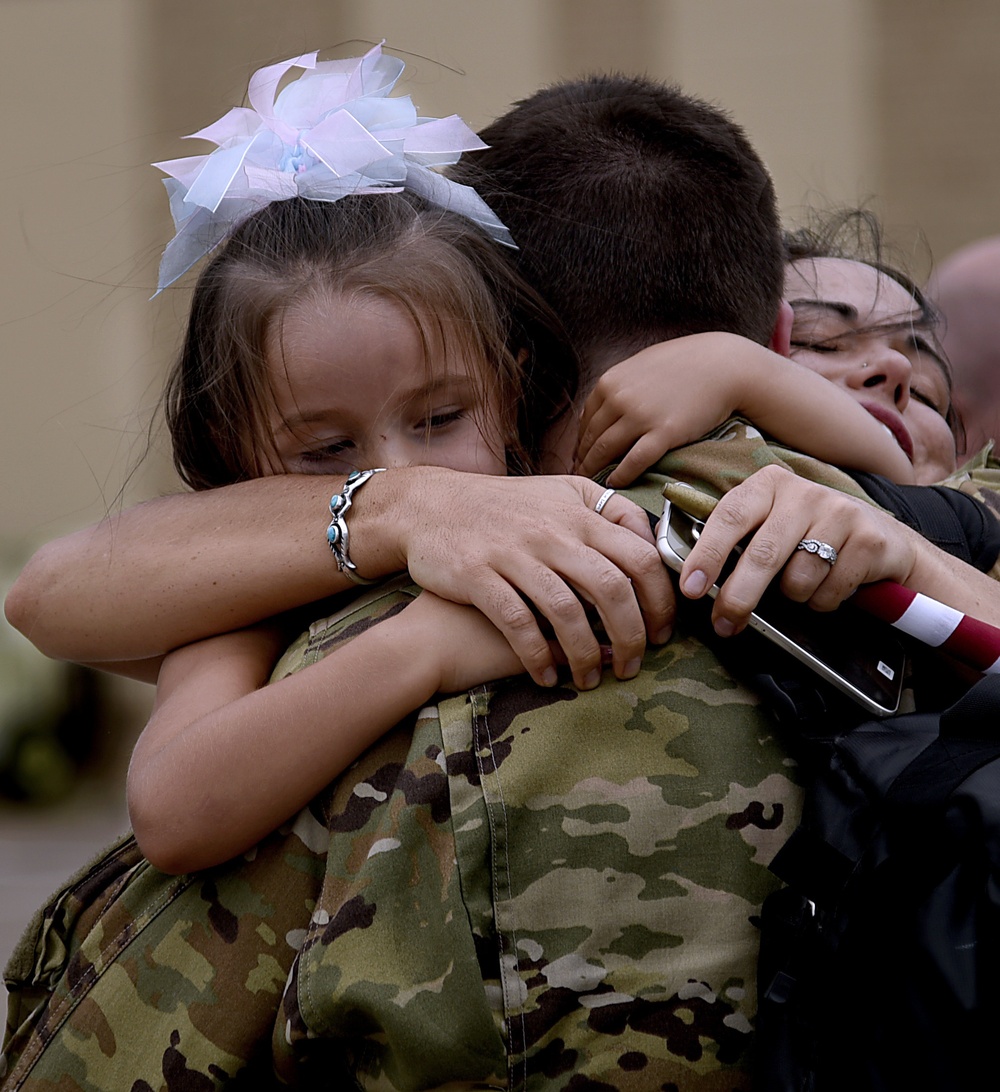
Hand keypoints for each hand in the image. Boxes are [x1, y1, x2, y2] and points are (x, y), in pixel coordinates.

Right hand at [364, 468, 673, 690]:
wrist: (427, 505)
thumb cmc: (499, 507)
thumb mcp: (555, 494)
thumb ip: (601, 516)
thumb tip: (649, 550)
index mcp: (577, 512)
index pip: (640, 554)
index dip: (660, 597)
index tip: (664, 628)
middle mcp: (551, 531)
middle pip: (612, 587)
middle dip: (633, 634)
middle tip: (636, 662)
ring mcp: (514, 553)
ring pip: (567, 611)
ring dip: (586, 654)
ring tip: (591, 679)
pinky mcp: (478, 575)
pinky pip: (518, 623)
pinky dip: (537, 655)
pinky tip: (547, 675)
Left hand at [575, 335, 747, 485]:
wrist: (723, 365)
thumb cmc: (684, 364)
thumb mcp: (641, 367)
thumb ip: (619, 386)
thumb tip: (599, 406)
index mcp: (610, 382)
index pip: (585, 420)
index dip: (580, 442)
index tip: (580, 456)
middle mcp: (620, 398)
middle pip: (592, 438)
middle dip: (584, 459)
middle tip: (582, 475)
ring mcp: (641, 416)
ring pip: (606, 451)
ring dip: (596, 470)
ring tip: (594, 482)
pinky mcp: (664, 433)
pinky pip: (634, 461)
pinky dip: (621, 476)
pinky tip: (616, 484)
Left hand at [676, 466, 923, 635]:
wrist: (886, 540)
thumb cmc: (812, 537)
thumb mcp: (772, 525)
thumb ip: (737, 542)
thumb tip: (692, 580)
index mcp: (769, 485)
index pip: (730, 517)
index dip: (707, 554)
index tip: (691, 588)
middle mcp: (803, 492)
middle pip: (762, 554)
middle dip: (739, 596)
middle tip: (725, 623)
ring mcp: (839, 512)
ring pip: (797, 579)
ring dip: (794, 596)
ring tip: (804, 585)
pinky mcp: (869, 538)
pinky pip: (829, 590)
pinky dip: (823, 601)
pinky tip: (831, 586)